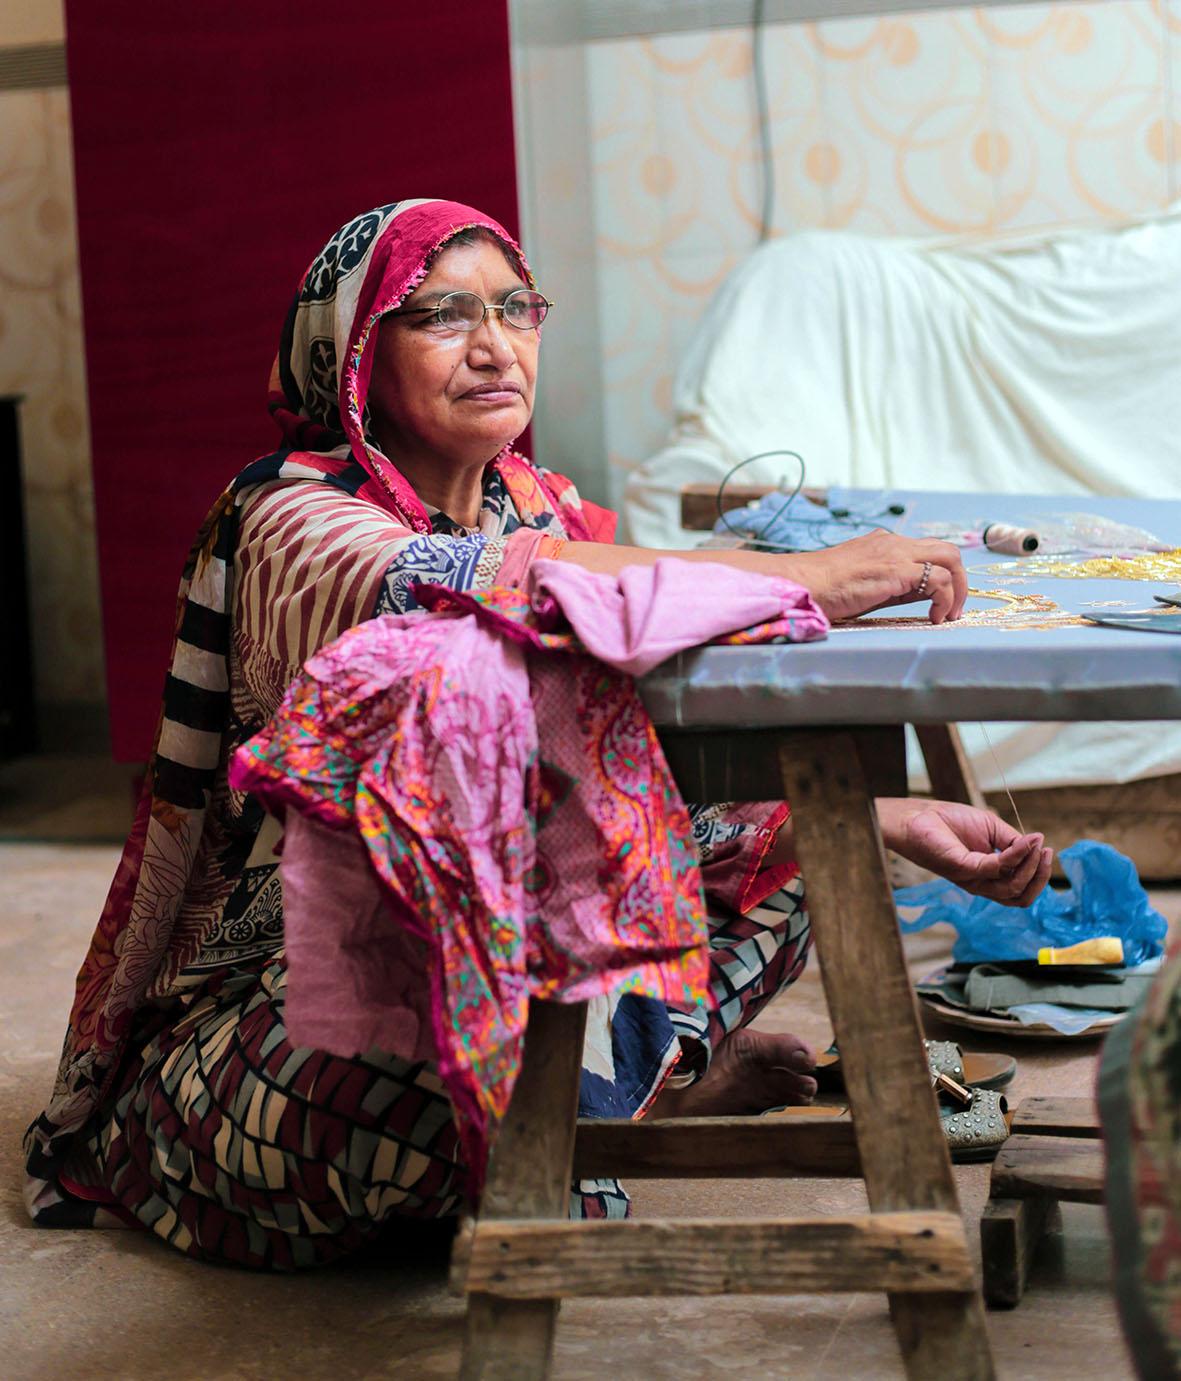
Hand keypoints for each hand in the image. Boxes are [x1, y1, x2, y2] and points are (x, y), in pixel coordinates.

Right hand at [779, 530, 967, 623]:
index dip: (940, 577)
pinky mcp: (898, 570)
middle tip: (954, 609)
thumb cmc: (822, 589)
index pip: (926, 552)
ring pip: (950, 559)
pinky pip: (939, 580)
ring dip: (958, 590)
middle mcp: (894, 543)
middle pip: (946, 550)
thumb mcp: (862, 582)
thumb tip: (913, 596)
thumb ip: (888, 583)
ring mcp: (897, 553)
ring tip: (948, 616)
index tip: (937, 603)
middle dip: (959, 580)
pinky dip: (945, 600)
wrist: (803, 583)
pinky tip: (934, 618)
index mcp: (884, 544)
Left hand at [877, 798, 1052, 906]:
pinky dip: (1017, 854)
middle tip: (1047, 852)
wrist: (919, 816)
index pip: (1020, 890)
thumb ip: (1012, 841)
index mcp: (988, 876)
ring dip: (1031, 867)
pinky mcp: (963, 868)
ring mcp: (972, 879)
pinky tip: (1026, 841)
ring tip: (1038, 845)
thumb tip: (1036, 845)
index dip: (1038, 874)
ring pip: (1012, 888)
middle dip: (1040, 876)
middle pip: (1020, 896)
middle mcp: (981, 883)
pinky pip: (997, 867)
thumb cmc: (950, 822)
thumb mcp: (991, 828)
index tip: (1046, 849)